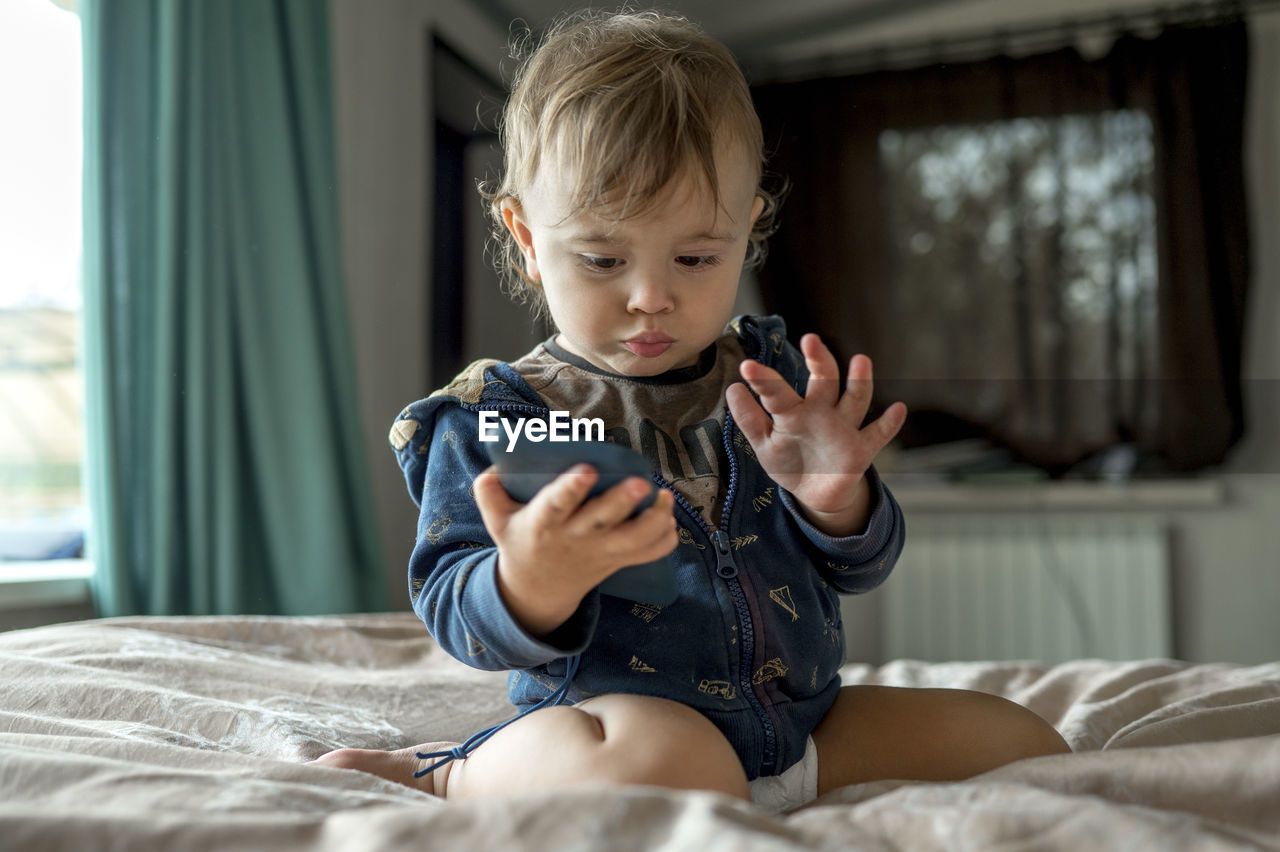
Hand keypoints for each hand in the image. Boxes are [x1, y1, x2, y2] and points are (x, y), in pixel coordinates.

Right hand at [472, 464, 676, 635]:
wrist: (537, 590)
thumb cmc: (520, 541)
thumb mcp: (495, 520)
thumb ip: (488, 490)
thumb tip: (497, 464)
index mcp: (543, 524)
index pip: (556, 505)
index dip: (571, 488)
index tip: (587, 469)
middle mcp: (575, 538)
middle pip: (603, 521)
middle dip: (622, 501)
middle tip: (641, 482)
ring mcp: (600, 552)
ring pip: (634, 541)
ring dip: (655, 521)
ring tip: (666, 497)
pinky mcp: (617, 561)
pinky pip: (648, 555)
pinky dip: (664, 540)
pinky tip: (670, 518)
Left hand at [725, 333, 905, 536]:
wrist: (815, 494)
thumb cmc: (789, 461)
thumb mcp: (764, 444)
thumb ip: (750, 419)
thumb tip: (732, 388)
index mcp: (794, 411)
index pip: (778, 391)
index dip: (763, 380)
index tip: (747, 367)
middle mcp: (821, 412)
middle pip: (823, 381)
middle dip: (818, 361)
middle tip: (810, 340)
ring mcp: (843, 429)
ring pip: (854, 400)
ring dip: (859, 382)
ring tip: (861, 360)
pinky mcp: (861, 450)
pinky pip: (877, 435)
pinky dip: (888, 424)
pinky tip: (898, 409)